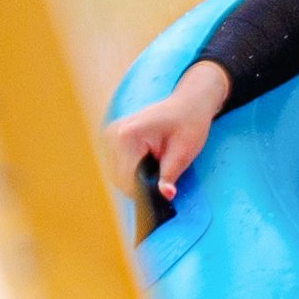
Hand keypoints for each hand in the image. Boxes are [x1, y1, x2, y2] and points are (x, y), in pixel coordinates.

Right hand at [105, 60, 233, 211]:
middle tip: (162, 181)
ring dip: (135, 179)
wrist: (188, 103)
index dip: (144, 193)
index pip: (127, 179)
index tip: (160, 195)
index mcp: (127, 136)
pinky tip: (147, 163)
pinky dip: (131, 171)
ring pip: (116, 175)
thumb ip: (169, 176)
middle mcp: (113, 134)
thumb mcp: (183, 153)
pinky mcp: (112, 138)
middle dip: (140, 186)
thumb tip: (165, 196)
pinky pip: (117, 166)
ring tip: (156, 167)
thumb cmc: (189, 123)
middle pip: (119, 179)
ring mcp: (110, 135)